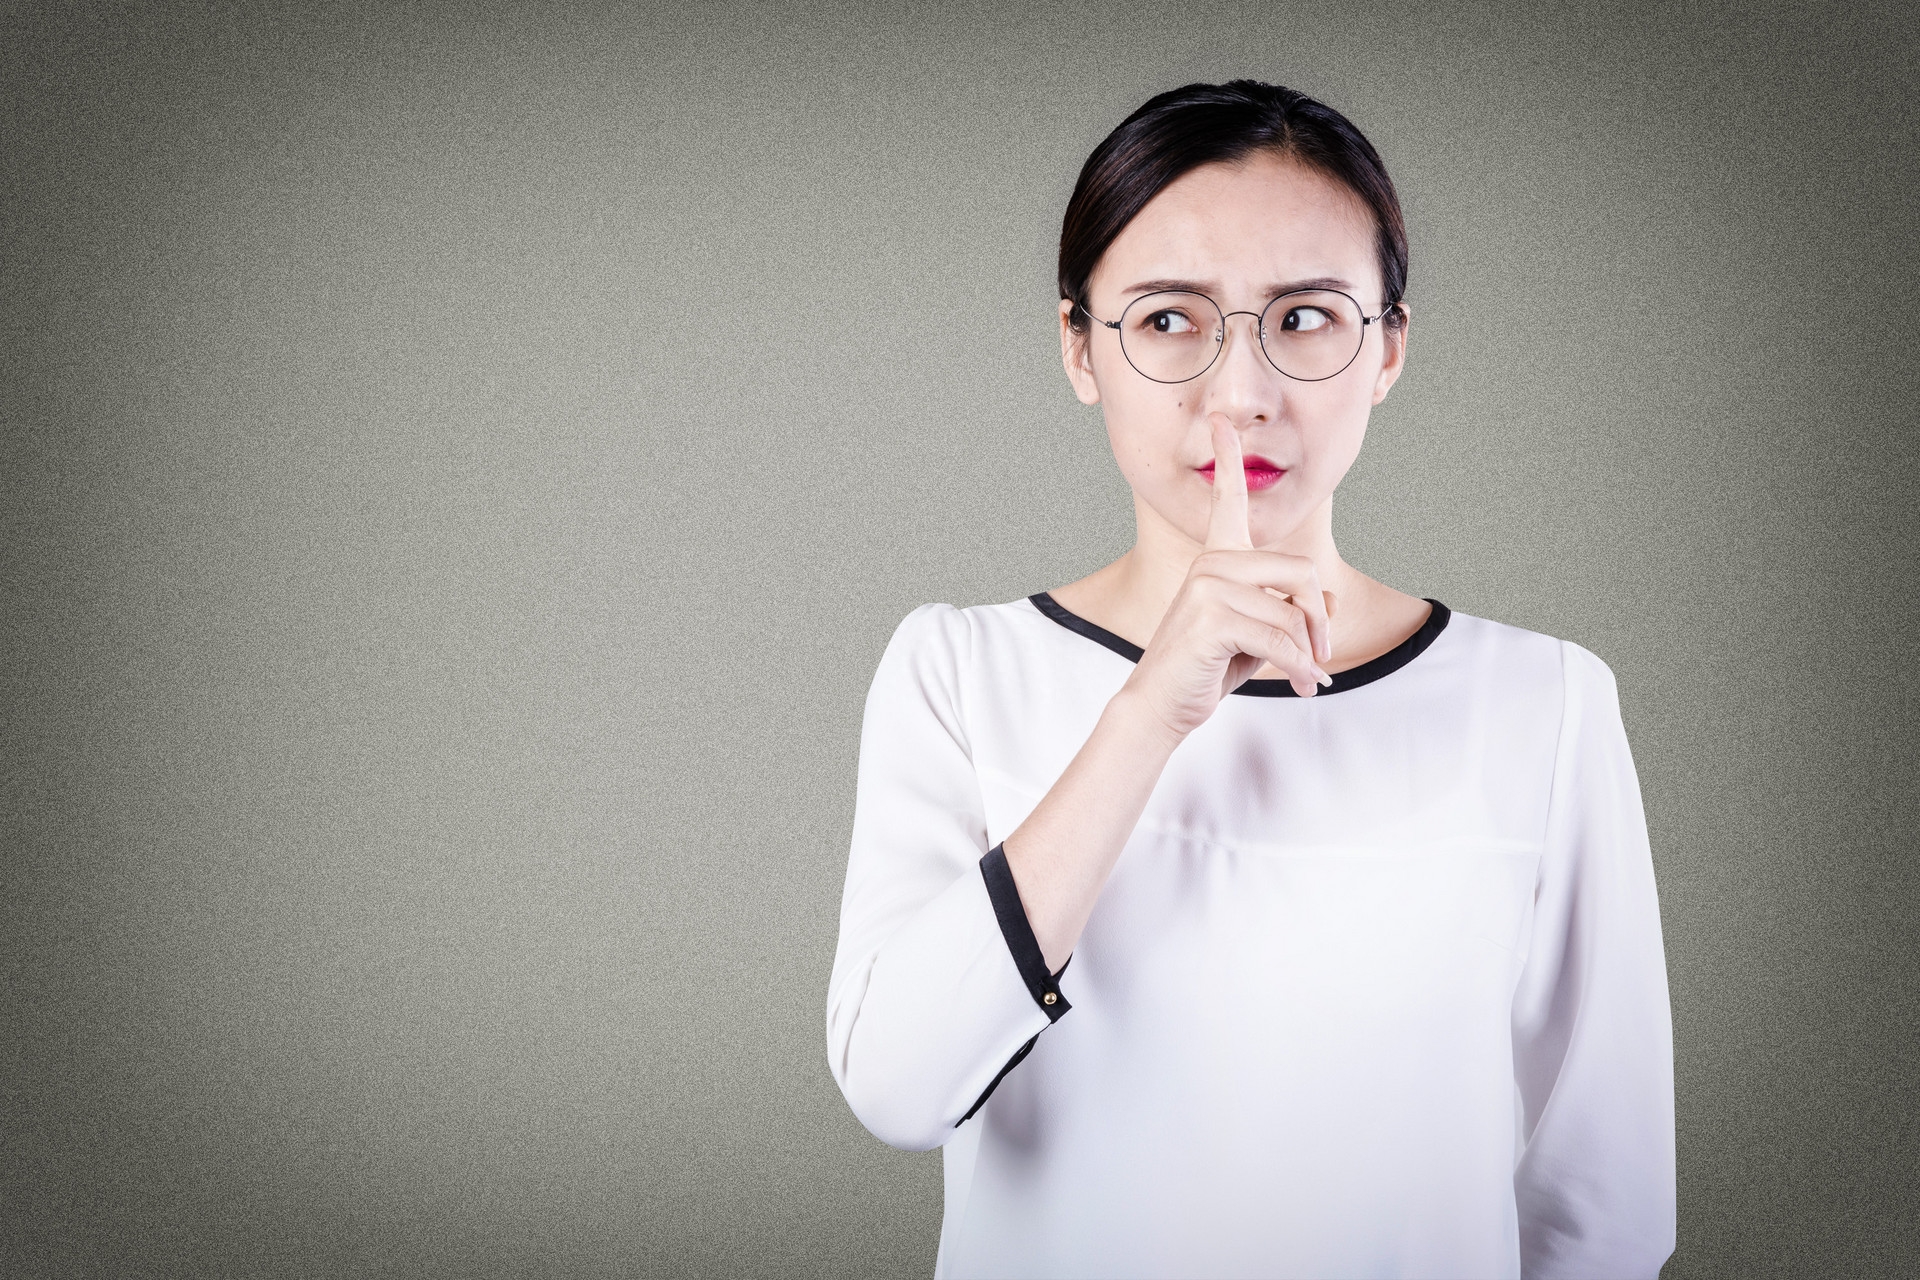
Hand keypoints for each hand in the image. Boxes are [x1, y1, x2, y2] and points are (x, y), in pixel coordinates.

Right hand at [1121, 420, 1336, 740]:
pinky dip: (1299, 668)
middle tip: (1323, 654)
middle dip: (1319, 618)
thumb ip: (1289, 609)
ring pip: (1292, 614)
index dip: (1226, 458)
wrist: (1161, 705)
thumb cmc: (1208, 667)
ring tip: (1308, 679)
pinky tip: (1302, 685)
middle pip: (1299, 571)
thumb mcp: (1257, 634)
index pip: (1227, 500)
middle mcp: (1211, 563)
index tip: (1220, 421)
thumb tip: (1328, 597)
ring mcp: (1208, 588)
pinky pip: (1279, 639)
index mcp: (1218, 558)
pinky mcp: (1211, 619)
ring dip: (1309, 655)